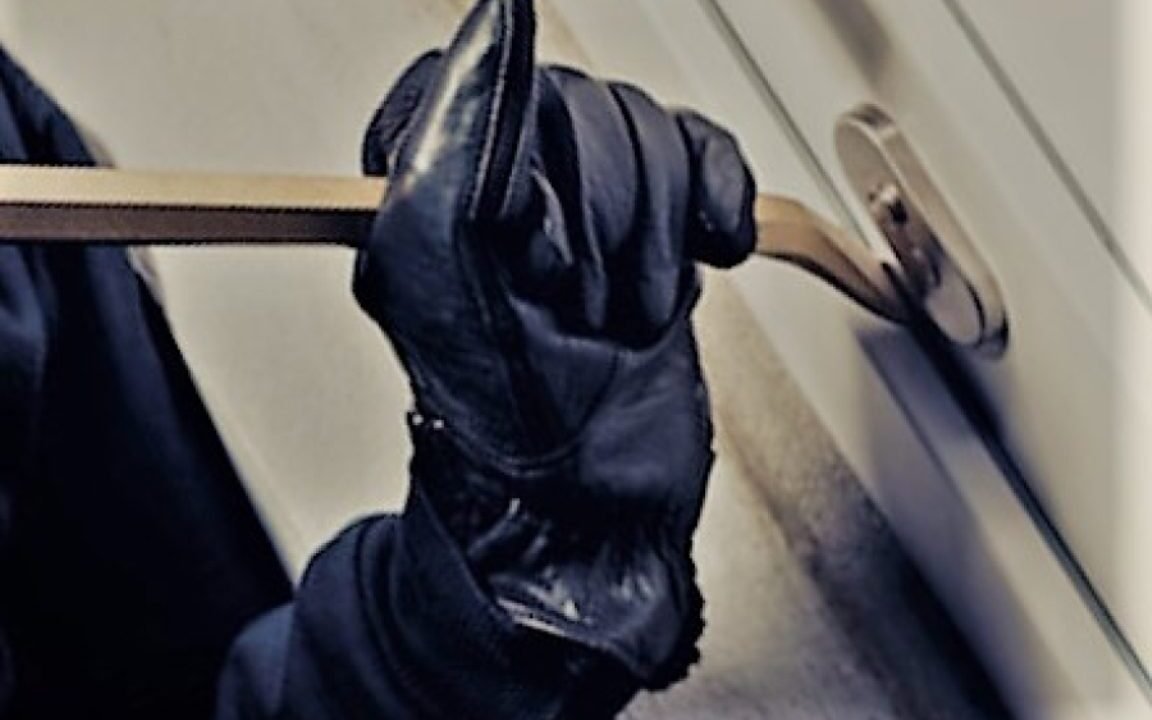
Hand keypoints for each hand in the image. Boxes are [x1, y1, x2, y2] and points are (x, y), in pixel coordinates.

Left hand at [355, 0, 755, 686]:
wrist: (590, 508)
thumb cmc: (506, 419)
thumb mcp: (443, 272)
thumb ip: (456, 133)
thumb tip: (498, 13)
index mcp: (421, 176)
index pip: (483, 78)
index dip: (526, 161)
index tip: (529, 241)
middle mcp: (499, 179)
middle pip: (581, 98)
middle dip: (601, 216)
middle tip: (579, 297)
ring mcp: (584, 200)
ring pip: (647, 124)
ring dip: (652, 236)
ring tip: (624, 309)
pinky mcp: (657, 221)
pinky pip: (707, 150)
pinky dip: (717, 203)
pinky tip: (709, 252)